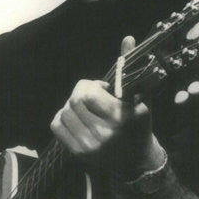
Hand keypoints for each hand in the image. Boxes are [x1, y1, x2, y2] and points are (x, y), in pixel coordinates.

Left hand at [50, 36, 164, 177]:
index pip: (87, 94)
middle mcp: (105, 133)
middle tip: (92, 97)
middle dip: (81, 93)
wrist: (135, 160)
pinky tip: (76, 118)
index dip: (91, 86)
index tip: (102, 89)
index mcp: (123, 117)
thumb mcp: (141, 97)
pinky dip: (63, 117)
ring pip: (64, 111)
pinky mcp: (78, 153)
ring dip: (72, 105)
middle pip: (74, 100)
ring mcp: (90, 145)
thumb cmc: (138, 124)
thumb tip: (127, 38)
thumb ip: (131, 68)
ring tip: (86, 108)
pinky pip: (56, 125)